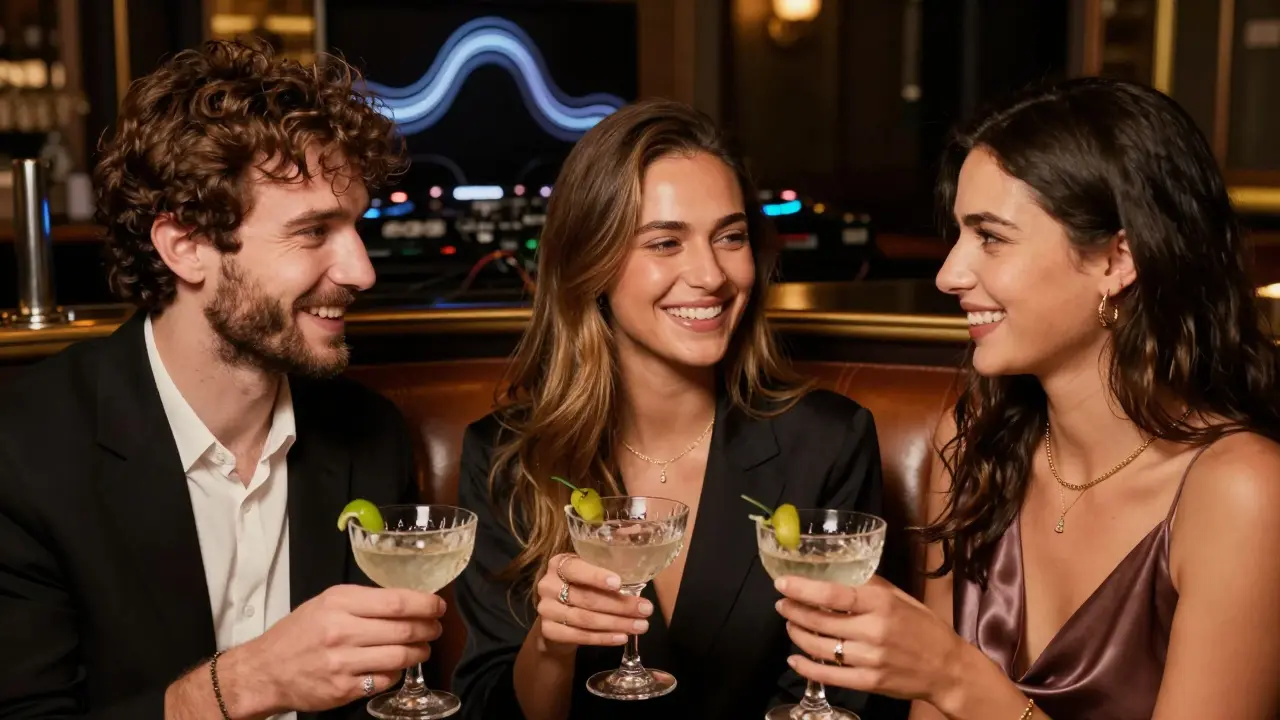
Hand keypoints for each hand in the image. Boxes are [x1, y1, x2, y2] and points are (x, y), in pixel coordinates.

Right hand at [221, 584, 445, 714]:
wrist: (265, 670)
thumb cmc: (298, 633)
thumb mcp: (327, 603)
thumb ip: (364, 601)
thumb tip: (406, 601)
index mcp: (339, 603)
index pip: (396, 602)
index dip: (425, 604)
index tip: (438, 606)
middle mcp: (342, 632)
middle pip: (403, 630)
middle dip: (428, 629)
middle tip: (435, 628)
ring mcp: (343, 663)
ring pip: (399, 657)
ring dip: (419, 652)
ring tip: (422, 648)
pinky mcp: (343, 689)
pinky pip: (384, 681)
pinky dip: (396, 674)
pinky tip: (395, 667)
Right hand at [534, 553, 652, 653]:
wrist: (558, 620)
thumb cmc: (581, 590)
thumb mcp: (589, 576)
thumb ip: (606, 574)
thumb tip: (639, 579)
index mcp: (560, 564)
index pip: (576, 569)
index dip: (597, 577)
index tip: (619, 583)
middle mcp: (548, 585)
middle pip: (587, 597)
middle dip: (620, 605)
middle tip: (646, 609)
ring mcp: (546, 609)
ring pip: (585, 618)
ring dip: (616, 623)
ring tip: (640, 626)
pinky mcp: (549, 631)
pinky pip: (580, 636)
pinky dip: (603, 638)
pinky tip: (622, 637)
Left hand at [773, 575, 968, 706]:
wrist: (947, 668)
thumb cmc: (924, 627)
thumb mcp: (900, 597)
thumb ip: (869, 584)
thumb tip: (838, 571)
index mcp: (881, 604)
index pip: (833, 595)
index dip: (803, 589)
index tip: (782, 583)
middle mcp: (874, 631)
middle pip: (820, 621)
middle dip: (793, 611)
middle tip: (782, 604)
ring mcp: (870, 659)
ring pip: (820, 648)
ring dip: (797, 635)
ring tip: (790, 625)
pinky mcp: (869, 682)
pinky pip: (828, 676)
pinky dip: (806, 668)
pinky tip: (795, 658)